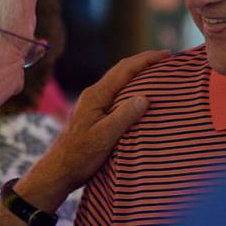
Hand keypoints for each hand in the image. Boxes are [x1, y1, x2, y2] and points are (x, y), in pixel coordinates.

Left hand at [20, 50, 169, 205]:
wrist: (58, 170)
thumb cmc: (80, 156)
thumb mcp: (104, 137)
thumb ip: (124, 116)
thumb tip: (145, 97)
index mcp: (96, 95)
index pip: (124, 70)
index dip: (146, 59)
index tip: (167, 55)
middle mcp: (93, 95)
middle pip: (121, 71)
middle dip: (143, 62)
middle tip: (166, 60)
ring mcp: (92, 104)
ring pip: (118, 82)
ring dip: (137, 74)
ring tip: (156, 75)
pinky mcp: (93, 114)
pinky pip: (116, 93)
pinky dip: (130, 88)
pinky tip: (138, 97)